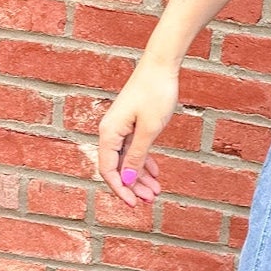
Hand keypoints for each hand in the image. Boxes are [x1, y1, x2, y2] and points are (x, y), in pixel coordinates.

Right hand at [96, 61, 175, 207]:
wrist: (161, 66)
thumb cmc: (155, 93)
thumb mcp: (149, 130)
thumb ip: (137, 156)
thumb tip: (126, 180)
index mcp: (109, 133)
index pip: (108, 170)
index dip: (120, 189)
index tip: (134, 204)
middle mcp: (111, 131)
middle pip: (118, 167)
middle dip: (133, 186)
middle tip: (150, 200)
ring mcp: (121, 127)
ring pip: (127, 159)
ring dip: (140, 176)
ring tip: (156, 191)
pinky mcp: (131, 123)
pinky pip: (134, 148)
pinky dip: (144, 161)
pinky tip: (155, 173)